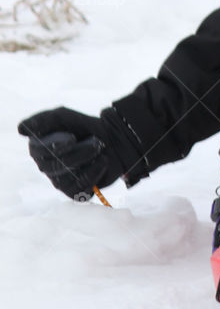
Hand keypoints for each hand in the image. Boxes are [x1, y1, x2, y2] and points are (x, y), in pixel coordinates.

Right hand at [18, 106, 144, 199]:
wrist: (111, 139)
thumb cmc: (83, 126)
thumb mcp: (62, 116)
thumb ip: (43, 120)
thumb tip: (20, 129)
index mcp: (38, 148)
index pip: (39, 152)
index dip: (55, 147)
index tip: (72, 138)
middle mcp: (45, 167)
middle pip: (55, 166)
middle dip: (79, 153)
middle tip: (96, 142)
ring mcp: (59, 181)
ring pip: (69, 178)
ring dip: (89, 161)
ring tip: (100, 148)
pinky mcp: (74, 192)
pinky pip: (81, 190)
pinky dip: (95, 174)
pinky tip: (102, 161)